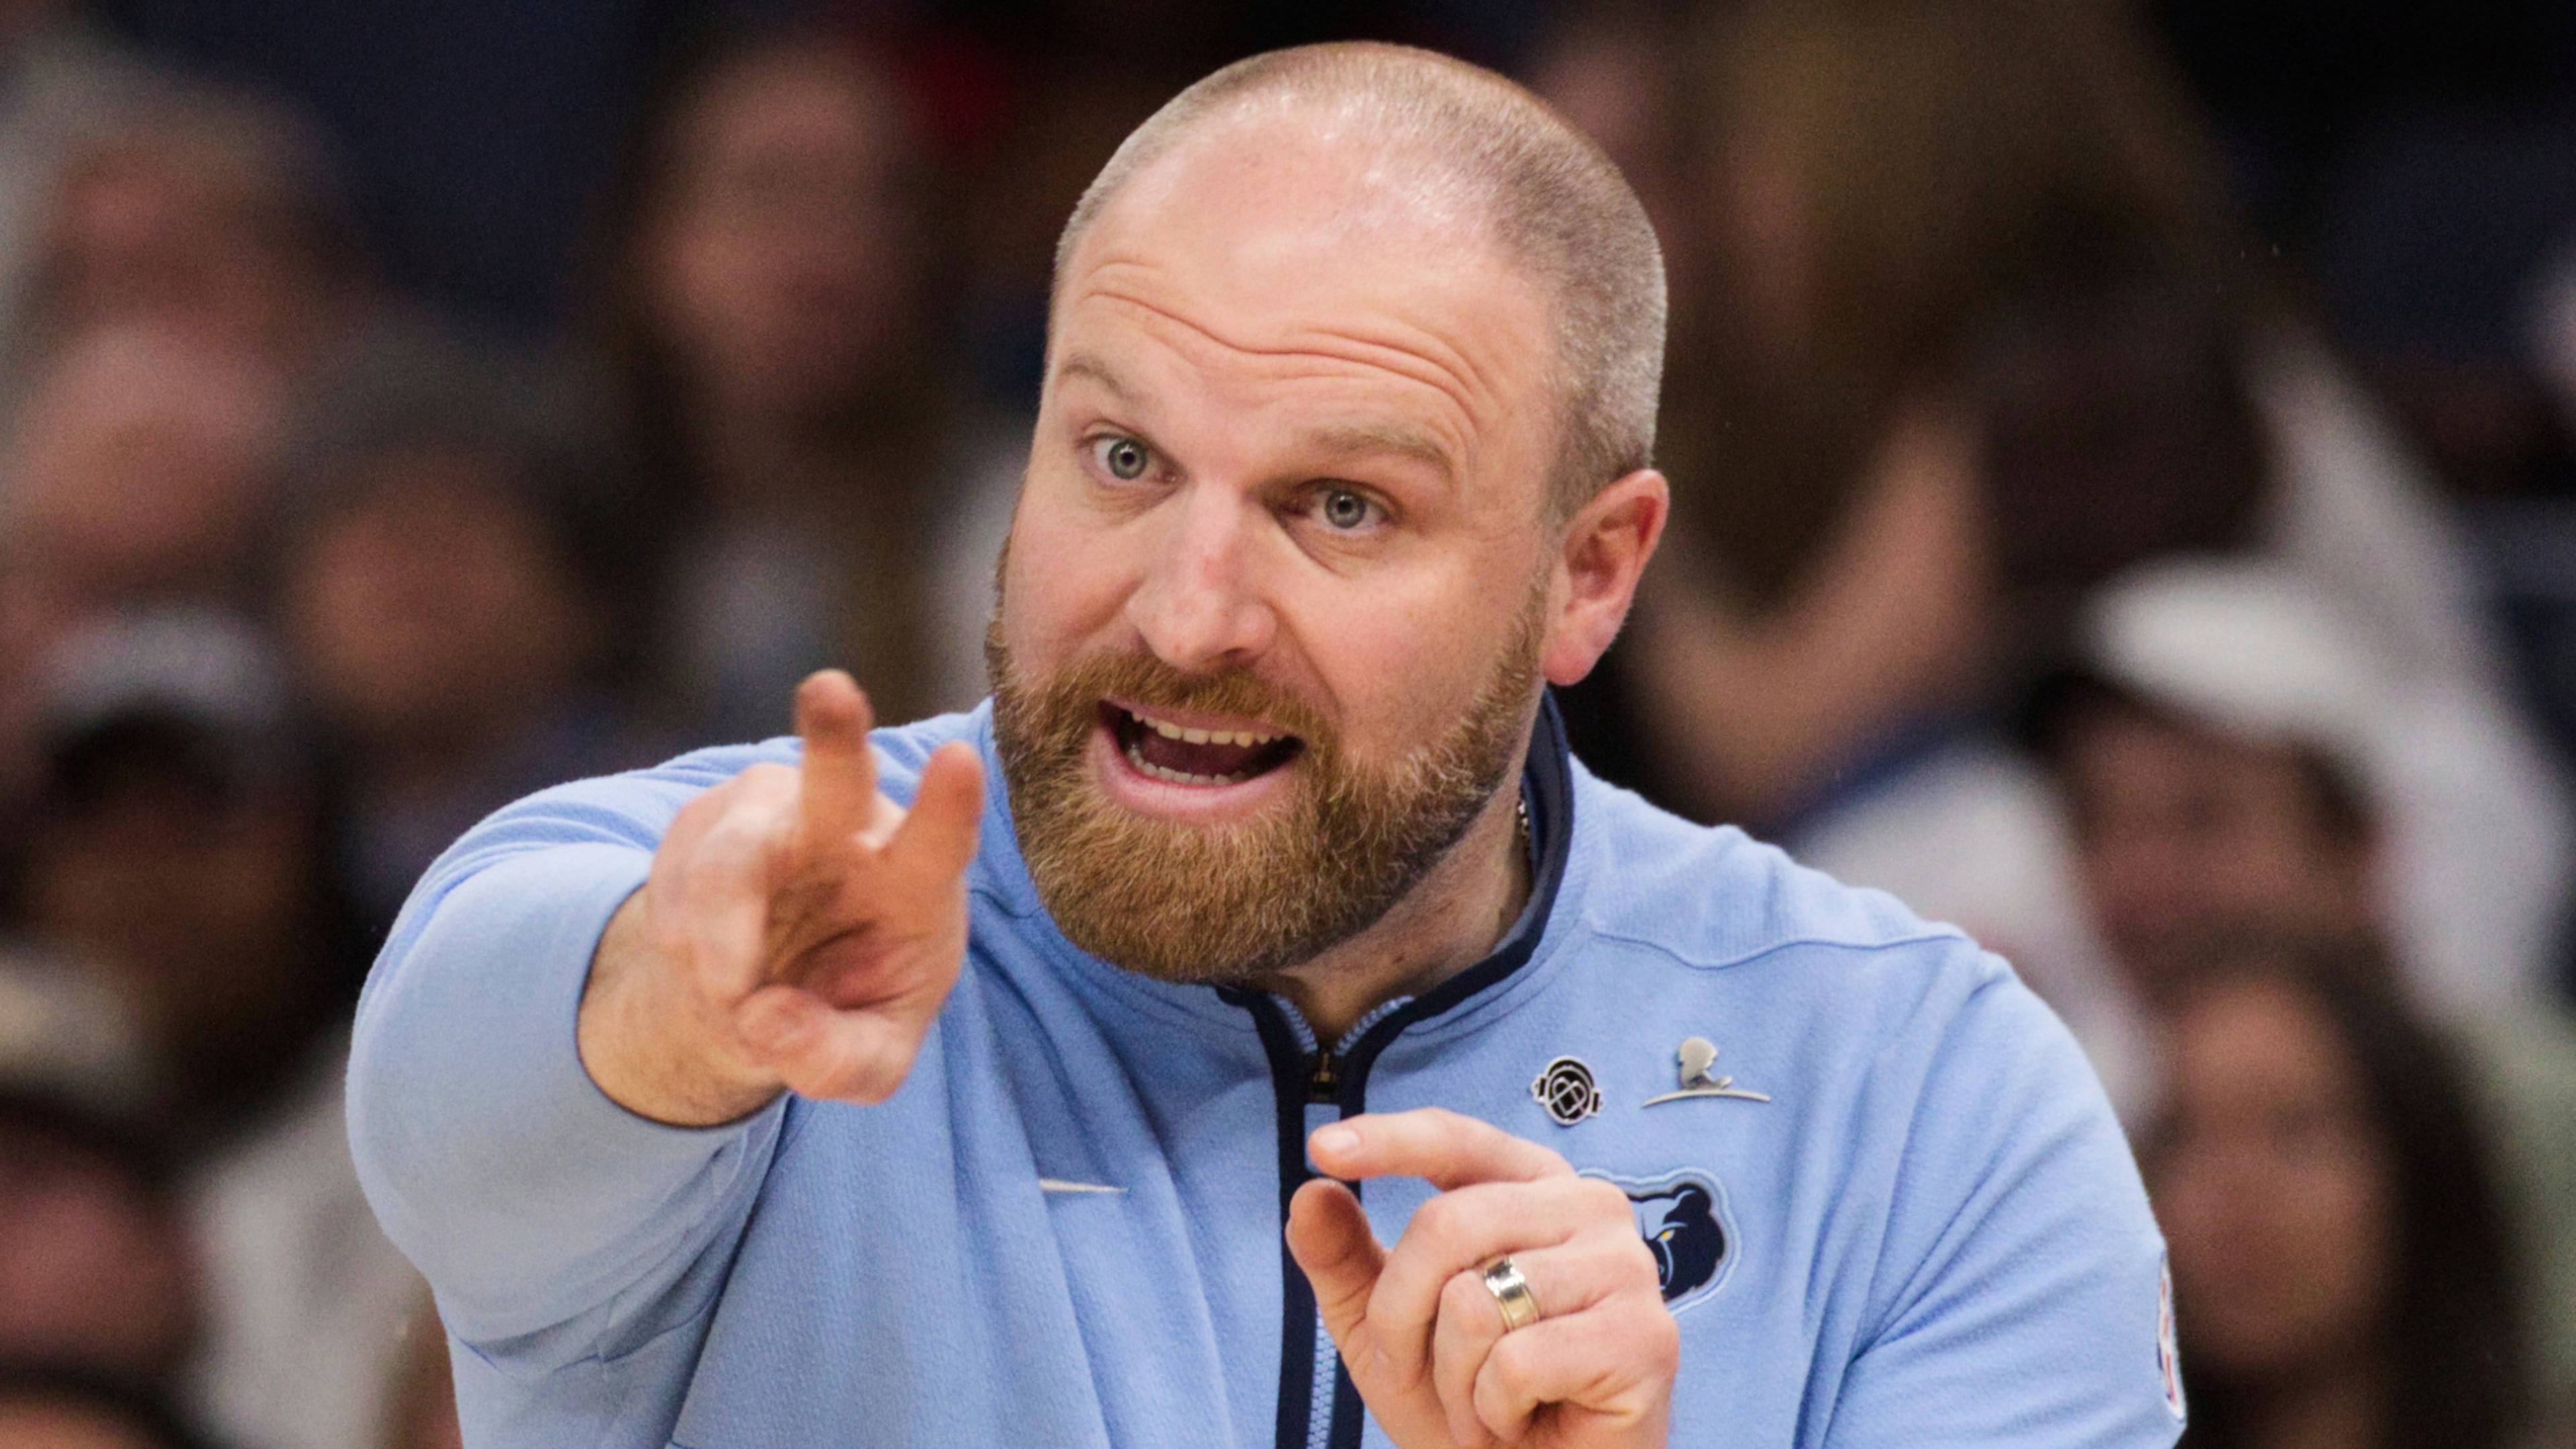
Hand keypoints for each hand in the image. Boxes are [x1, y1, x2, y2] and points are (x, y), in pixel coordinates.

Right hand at [578, 670, 982, 1123]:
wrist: (763, 990)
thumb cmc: (845, 1008)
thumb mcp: (866, 1061)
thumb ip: (840, 1062)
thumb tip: (766, 1019)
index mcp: (916, 879)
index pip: (941, 840)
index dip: (948, 804)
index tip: (958, 758)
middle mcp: (849, 826)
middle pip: (837, 776)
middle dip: (832, 734)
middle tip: (829, 689)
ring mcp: (769, 812)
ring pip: (727, 869)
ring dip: (719, 951)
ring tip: (732, 994)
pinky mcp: (700, 819)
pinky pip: (671, 887)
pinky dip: (684, 946)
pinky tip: (710, 957)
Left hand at [1286, 1109, 1676, 1448]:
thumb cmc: (1470, 1404)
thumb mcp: (1385, 1331)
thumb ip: (1346, 1260)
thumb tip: (1309, 1193)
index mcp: (1533, 1187)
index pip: (1456, 1141)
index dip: (1390, 1139)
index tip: (1322, 1147)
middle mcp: (1590, 1207)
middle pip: (1445, 1225)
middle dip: (1401, 1317)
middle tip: (1420, 1376)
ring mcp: (1626, 1269)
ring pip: (1475, 1300)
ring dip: (1454, 1378)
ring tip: (1486, 1404)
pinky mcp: (1644, 1338)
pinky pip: (1517, 1362)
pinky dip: (1495, 1409)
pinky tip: (1524, 1421)